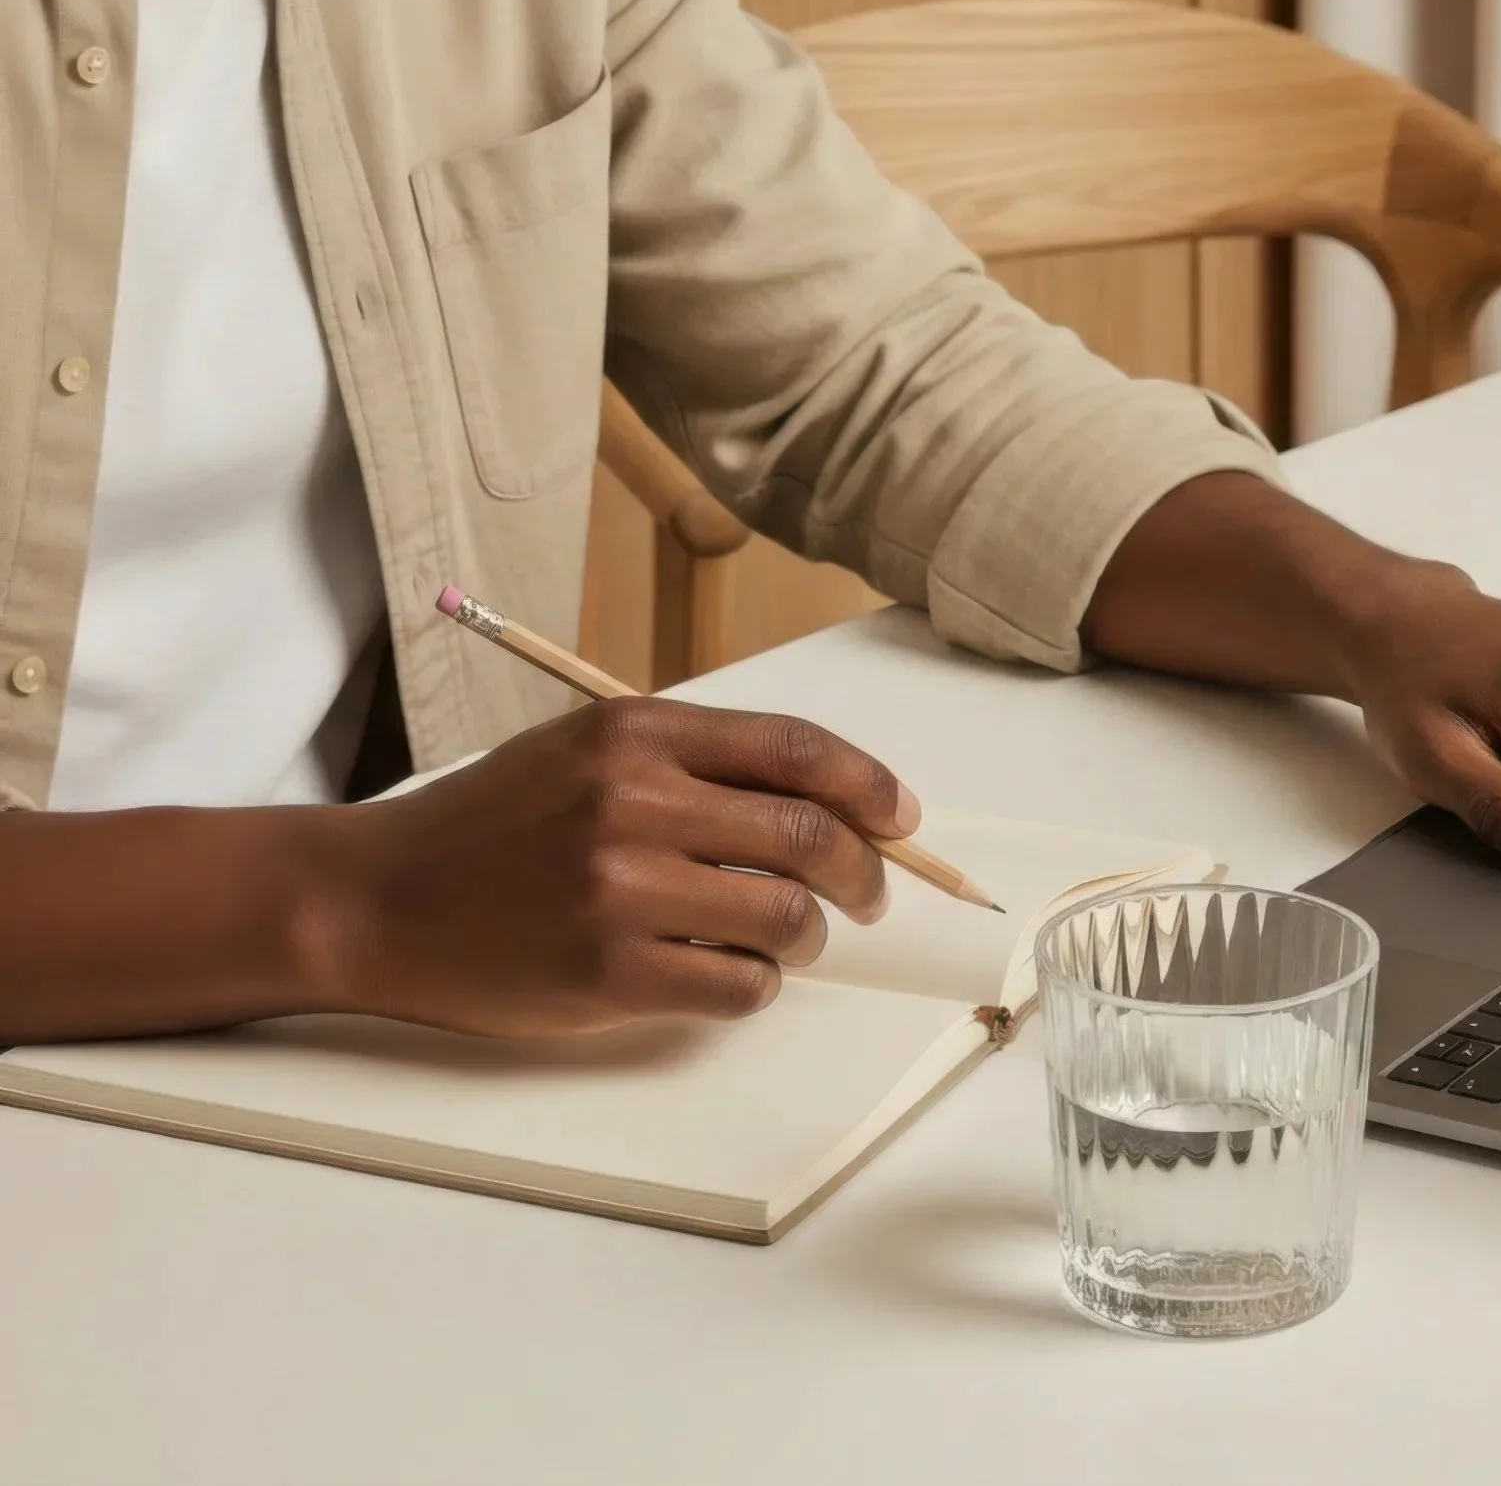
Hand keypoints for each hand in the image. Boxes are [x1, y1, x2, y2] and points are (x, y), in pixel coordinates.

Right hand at [313, 698, 917, 1036]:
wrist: (376, 899)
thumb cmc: (494, 826)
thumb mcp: (587, 754)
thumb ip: (698, 766)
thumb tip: (832, 806)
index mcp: (636, 735)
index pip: (796, 750)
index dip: (870, 787)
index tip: (902, 820)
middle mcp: (633, 801)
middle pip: (809, 837)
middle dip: (864, 874)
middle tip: (866, 897)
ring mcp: (620, 890)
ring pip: (786, 918)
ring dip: (806, 937)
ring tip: (783, 940)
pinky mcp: (608, 973)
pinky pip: (740, 987)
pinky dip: (755, 987)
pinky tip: (727, 975)